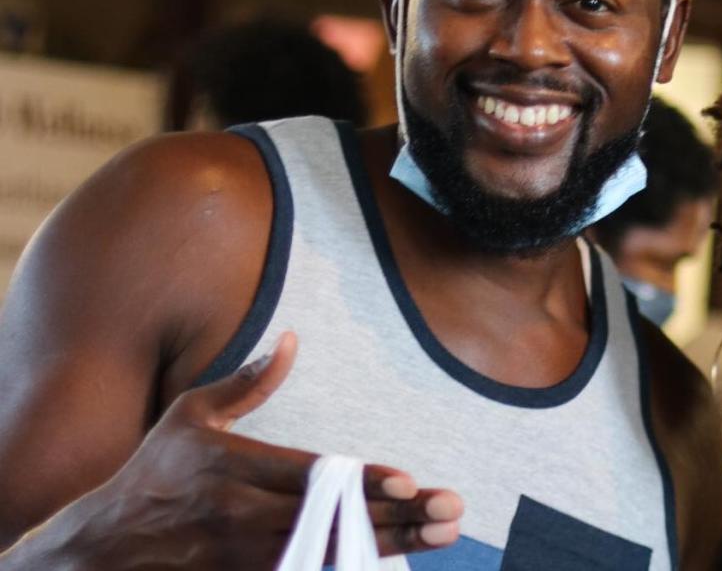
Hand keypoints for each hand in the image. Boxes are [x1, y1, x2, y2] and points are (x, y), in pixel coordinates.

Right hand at [53, 332, 462, 568]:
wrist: (103, 545)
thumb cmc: (157, 469)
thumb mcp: (193, 415)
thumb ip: (248, 381)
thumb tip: (292, 339)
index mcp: (233, 467)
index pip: (308, 476)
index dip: (359, 481)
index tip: (407, 480)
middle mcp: (242, 515)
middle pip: (333, 518)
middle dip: (397, 515)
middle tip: (451, 509)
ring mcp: (244, 557)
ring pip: (332, 551)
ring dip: (392, 544)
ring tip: (443, 534)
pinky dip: (352, 567)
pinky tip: (401, 558)